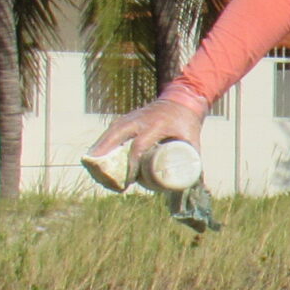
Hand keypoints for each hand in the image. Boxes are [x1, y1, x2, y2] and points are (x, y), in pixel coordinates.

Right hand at [83, 94, 204, 190]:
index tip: (128, 182)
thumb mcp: (193, 141)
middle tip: (103, 178)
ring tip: (92, 169)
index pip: (139, 146)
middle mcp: (140, 119)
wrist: (182, 100)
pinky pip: (110, 131)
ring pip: (110, 133)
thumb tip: (197, 190)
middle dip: (106, 157)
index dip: (132, 165)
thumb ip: (194, 164)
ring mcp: (131, 117)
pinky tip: (93, 156)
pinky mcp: (126, 118)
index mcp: (157, 125)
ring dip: (99, 150)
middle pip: (117, 137)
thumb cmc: (187, 124)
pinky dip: (101, 143)